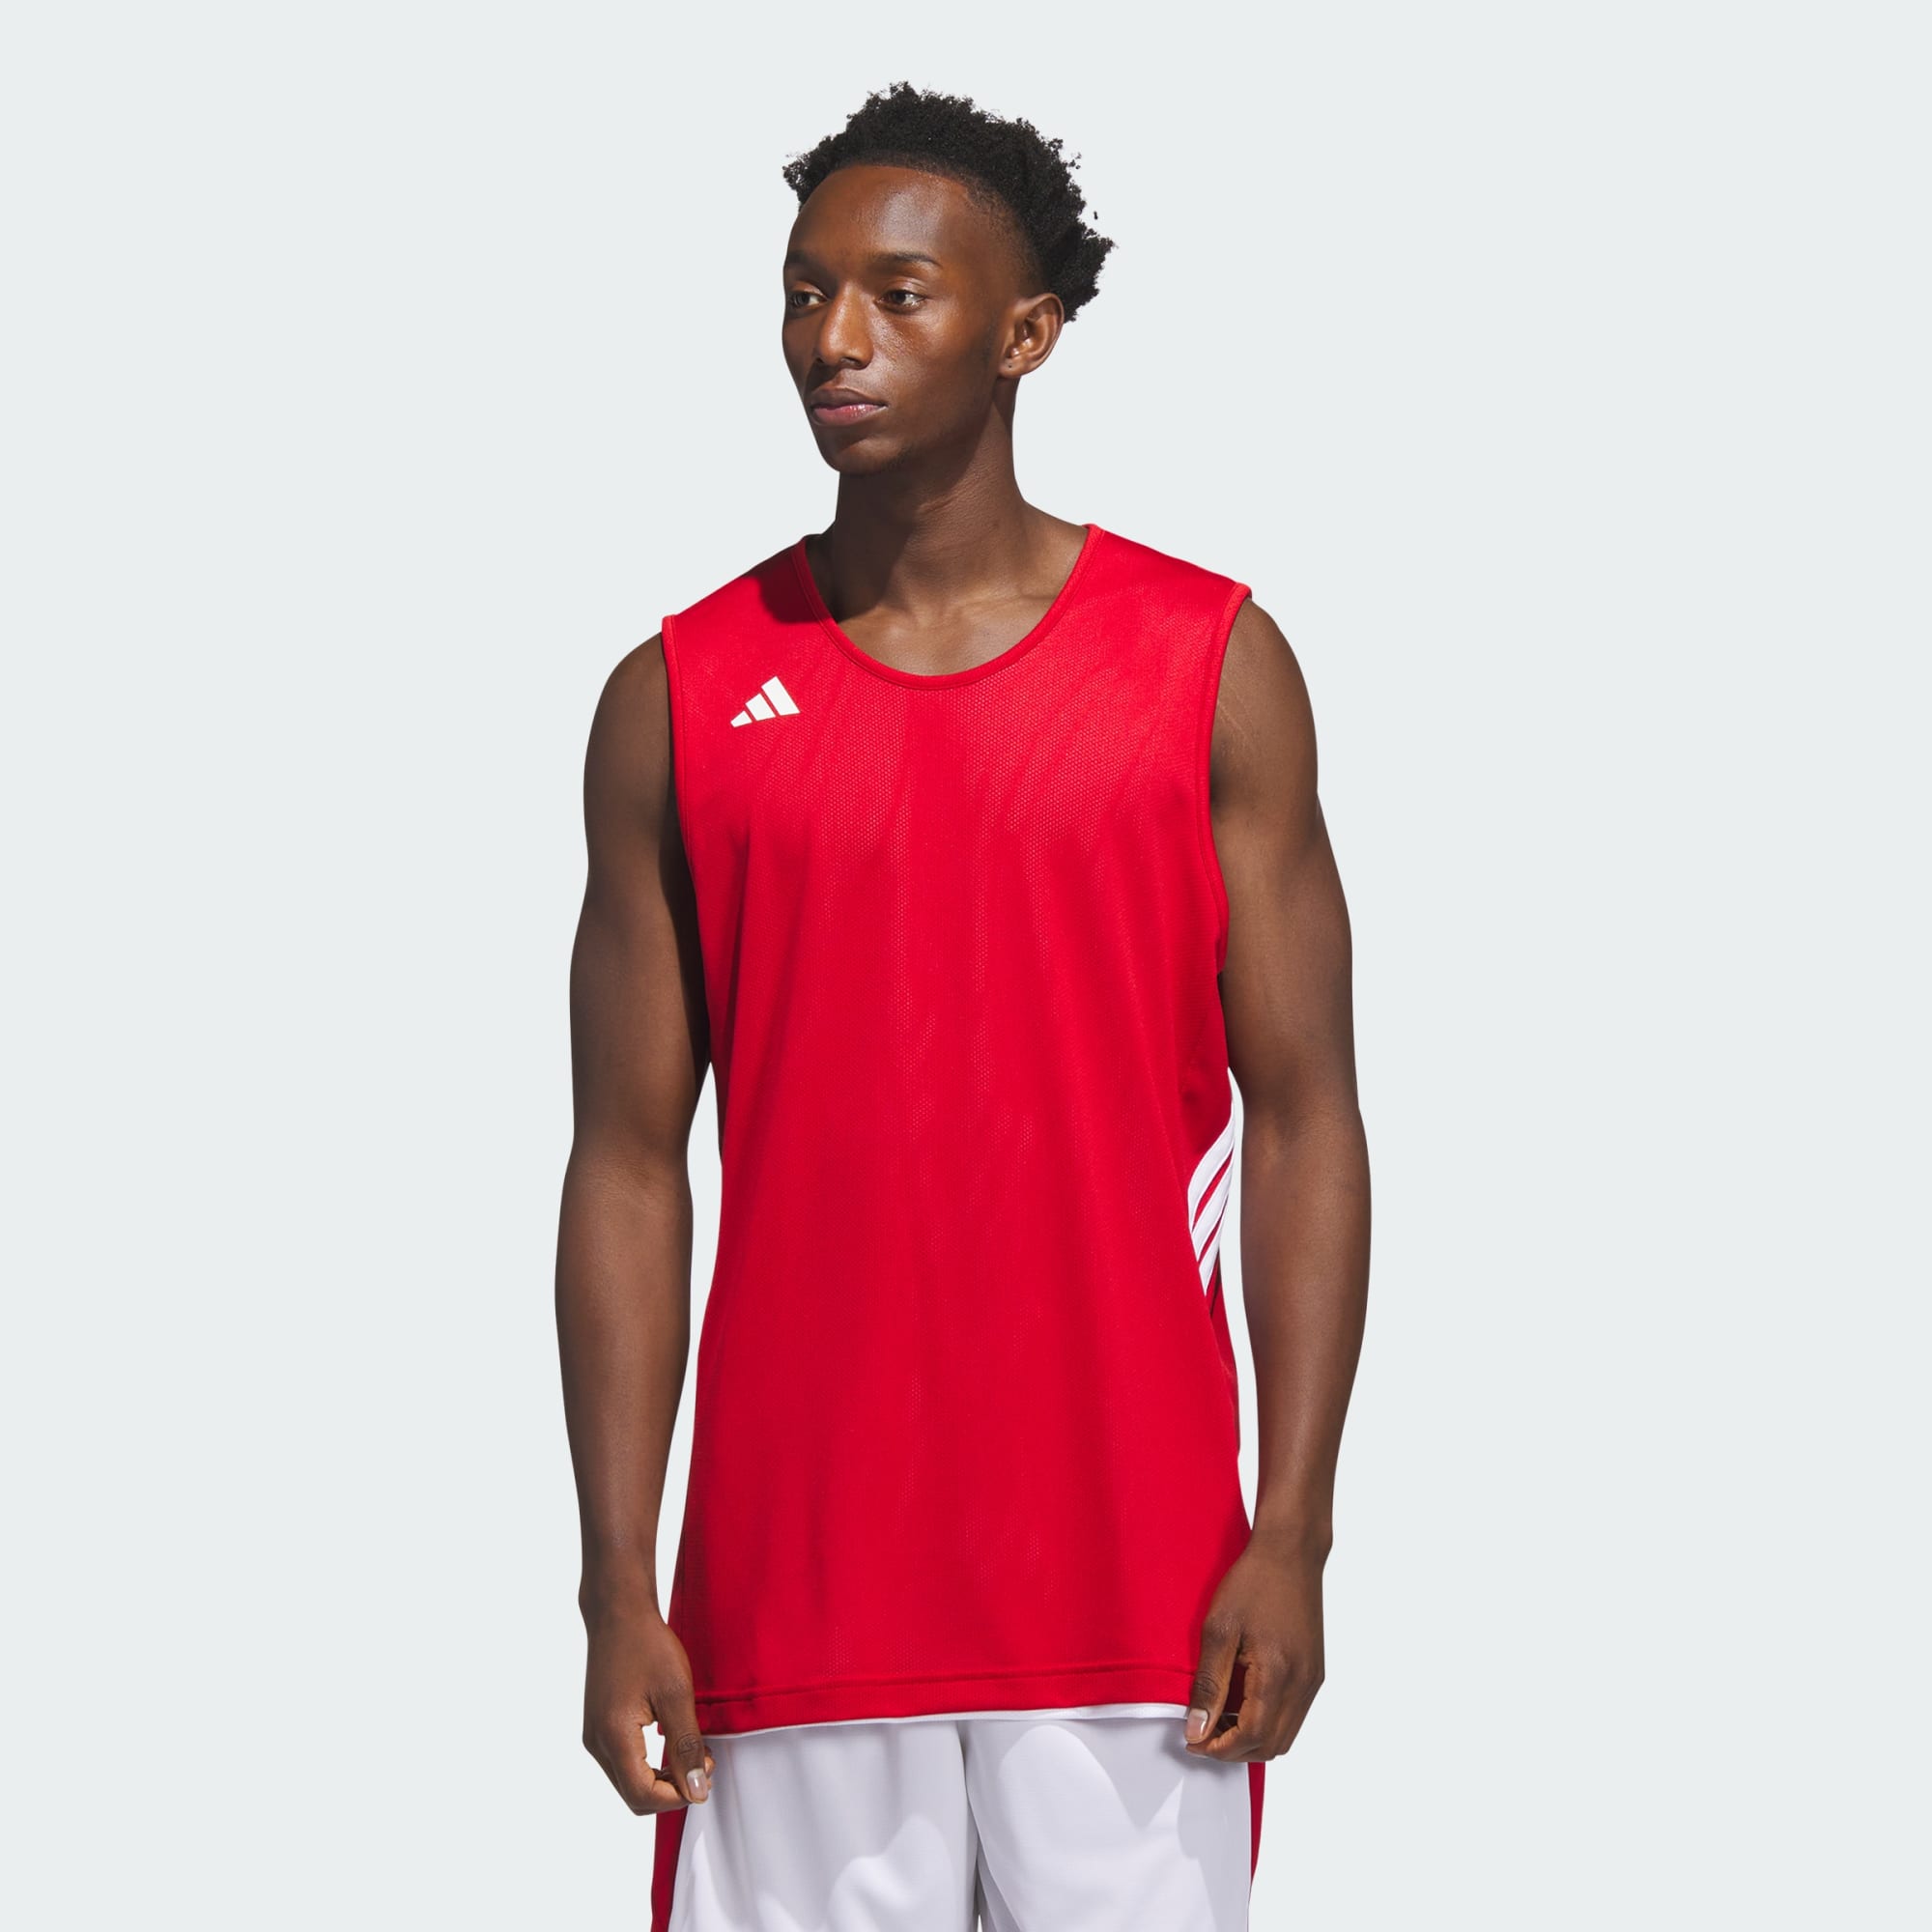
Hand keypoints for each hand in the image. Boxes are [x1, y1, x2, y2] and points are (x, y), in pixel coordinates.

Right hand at [581, 1591, 715, 1813]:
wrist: (619, 1613)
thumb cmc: (648, 1646)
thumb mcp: (677, 1695)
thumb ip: (686, 1746)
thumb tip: (696, 1790)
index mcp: (613, 1737)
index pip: (642, 1795)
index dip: (677, 1796)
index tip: (706, 1774)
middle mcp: (596, 1743)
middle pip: (633, 1795)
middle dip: (671, 1790)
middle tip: (703, 1763)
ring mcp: (594, 1735)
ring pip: (628, 1781)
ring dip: (661, 1778)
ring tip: (694, 1751)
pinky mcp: (599, 1727)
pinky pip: (623, 1763)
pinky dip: (649, 1764)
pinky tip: (673, 1741)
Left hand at [1184, 1532, 1326, 1762]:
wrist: (1290, 1553)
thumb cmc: (1253, 1583)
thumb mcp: (1218, 1630)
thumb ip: (1208, 1685)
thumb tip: (1196, 1729)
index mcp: (1278, 1674)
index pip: (1251, 1737)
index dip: (1219, 1748)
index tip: (1193, 1741)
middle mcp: (1303, 1684)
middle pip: (1271, 1745)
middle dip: (1234, 1750)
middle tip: (1202, 1733)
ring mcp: (1312, 1679)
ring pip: (1285, 1735)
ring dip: (1252, 1738)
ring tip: (1219, 1718)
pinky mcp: (1315, 1671)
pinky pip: (1293, 1714)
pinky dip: (1268, 1721)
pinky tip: (1243, 1701)